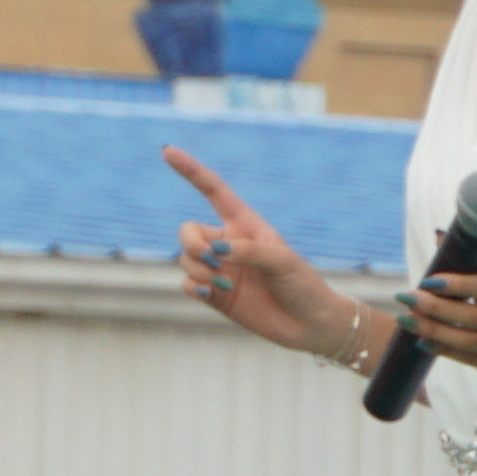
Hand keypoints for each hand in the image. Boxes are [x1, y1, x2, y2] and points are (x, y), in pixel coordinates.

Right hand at [161, 149, 357, 357]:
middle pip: (188, 231)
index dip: (191, 171)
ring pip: (186, 259)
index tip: (168, 151)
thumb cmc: (303, 285)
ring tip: (225, 284)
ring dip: (201, 270)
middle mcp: (227, 244)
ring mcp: (219, 269)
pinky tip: (211, 293)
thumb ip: (249, 251)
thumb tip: (216, 250)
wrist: (308, 324)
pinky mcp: (213, 294)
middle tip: (213, 259)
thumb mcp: (283, 261)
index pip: (213, 191)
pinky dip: (193, 286)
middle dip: (192, 244)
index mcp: (245, 225)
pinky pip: (186, 283)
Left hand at [404, 260, 476, 385]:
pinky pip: (472, 361)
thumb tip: (438, 237)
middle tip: (407, 298)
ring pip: (471, 342)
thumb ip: (476, 269)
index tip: (428, 281)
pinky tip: (423, 341)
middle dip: (437, 308)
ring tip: (407, 319)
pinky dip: (445, 350)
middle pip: (476, 318)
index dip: (460, 285)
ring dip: (434, 331)